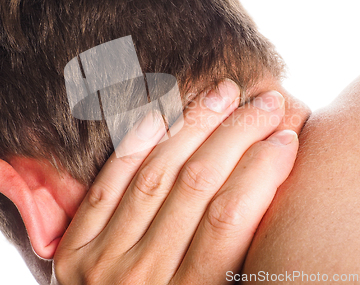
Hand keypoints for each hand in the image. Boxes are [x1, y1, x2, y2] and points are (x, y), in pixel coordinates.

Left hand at [52, 80, 297, 284]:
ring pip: (156, 173)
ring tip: (224, 92)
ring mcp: (102, 263)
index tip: (286, 135)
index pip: (230, 215)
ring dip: (193, 126)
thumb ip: (238, 258)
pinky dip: (136, 144)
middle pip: (197, 184)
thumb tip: (268, 189)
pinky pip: (108, 184)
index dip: (263, 168)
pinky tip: (163, 112)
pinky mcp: (74, 252)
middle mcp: (145, 279)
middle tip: (265, 101)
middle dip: (237, 134)